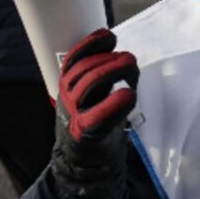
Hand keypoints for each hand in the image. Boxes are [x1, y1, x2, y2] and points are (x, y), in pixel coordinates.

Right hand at [50, 29, 138, 198]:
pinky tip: (129, 94)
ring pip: (90, 84)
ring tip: (131, 66)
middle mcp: (68, 96)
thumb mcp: (97, 94)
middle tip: (129, 58)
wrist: (85, 162)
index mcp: (69, 83)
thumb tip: (123, 54)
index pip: (74, 57)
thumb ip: (106, 75)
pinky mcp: (85, 133)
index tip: (110, 36)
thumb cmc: (96, 121)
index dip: (90, 43)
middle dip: (109, 58)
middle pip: (85, 69)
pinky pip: (98, 116)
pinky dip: (114, 104)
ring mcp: (74, 114)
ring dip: (112, 71)